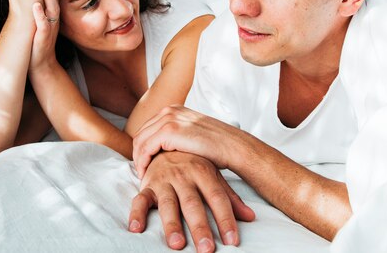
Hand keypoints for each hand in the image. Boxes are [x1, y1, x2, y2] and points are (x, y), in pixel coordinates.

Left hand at [29, 0, 59, 72]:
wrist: (41, 64)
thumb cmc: (37, 40)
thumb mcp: (41, 19)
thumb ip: (41, 5)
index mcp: (51, 13)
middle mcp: (53, 18)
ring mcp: (50, 27)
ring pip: (52, 9)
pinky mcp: (44, 37)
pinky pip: (44, 25)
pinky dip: (40, 16)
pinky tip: (36, 7)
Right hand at [128, 152, 254, 251]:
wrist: (166, 144)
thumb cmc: (193, 165)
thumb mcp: (213, 177)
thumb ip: (230, 198)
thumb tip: (250, 217)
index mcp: (203, 172)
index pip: (217, 198)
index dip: (225, 219)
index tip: (232, 241)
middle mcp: (183, 176)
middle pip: (193, 204)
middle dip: (200, 227)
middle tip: (206, 249)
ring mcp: (164, 180)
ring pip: (168, 204)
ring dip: (171, 225)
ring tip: (177, 244)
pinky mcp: (147, 186)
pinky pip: (140, 200)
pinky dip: (136, 214)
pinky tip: (136, 228)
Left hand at [133, 105, 243, 178]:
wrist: (232, 146)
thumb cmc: (217, 146)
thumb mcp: (193, 133)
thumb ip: (178, 135)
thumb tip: (166, 150)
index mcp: (174, 109)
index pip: (148, 128)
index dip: (143, 147)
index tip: (144, 163)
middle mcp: (169, 110)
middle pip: (141, 133)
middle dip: (138, 154)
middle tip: (140, 171)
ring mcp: (168, 119)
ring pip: (140, 141)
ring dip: (138, 159)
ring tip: (142, 175)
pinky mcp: (169, 131)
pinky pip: (145, 148)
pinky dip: (142, 162)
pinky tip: (146, 174)